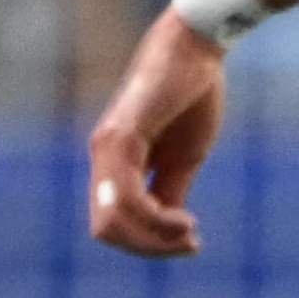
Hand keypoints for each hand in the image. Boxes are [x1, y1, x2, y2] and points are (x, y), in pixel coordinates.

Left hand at [89, 13, 226, 258]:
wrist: (197, 49)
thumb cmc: (192, 96)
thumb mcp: (183, 157)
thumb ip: (169, 191)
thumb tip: (168, 229)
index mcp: (113, 163)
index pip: (113, 224)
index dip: (148, 244)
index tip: (191, 239)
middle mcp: (101, 157)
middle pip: (107, 231)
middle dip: (150, 248)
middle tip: (190, 242)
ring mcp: (107, 148)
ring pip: (113, 222)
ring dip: (154, 240)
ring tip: (189, 231)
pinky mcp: (122, 136)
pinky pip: (127, 197)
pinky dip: (156, 220)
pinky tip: (185, 219)